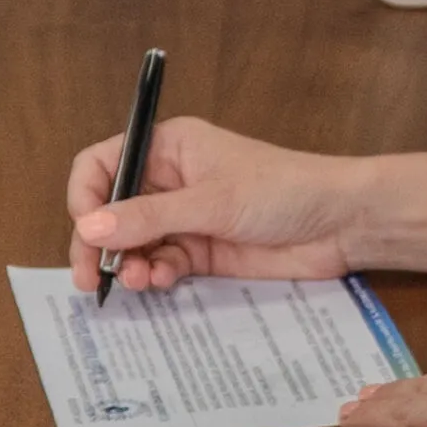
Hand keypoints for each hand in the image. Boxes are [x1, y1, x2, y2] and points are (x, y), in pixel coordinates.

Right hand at [68, 115, 359, 293]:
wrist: (341, 222)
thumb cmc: (284, 190)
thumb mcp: (212, 201)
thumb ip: (149, 217)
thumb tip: (90, 227)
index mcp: (169, 146)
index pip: (103, 163)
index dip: (85, 196)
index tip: (87, 230)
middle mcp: (171, 179)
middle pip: (111, 210)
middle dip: (100, 242)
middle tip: (92, 279)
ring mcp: (186, 216)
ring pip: (134, 243)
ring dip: (129, 263)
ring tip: (139, 279)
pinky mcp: (203, 249)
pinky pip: (162, 262)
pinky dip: (155, 274)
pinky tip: (162, 281)